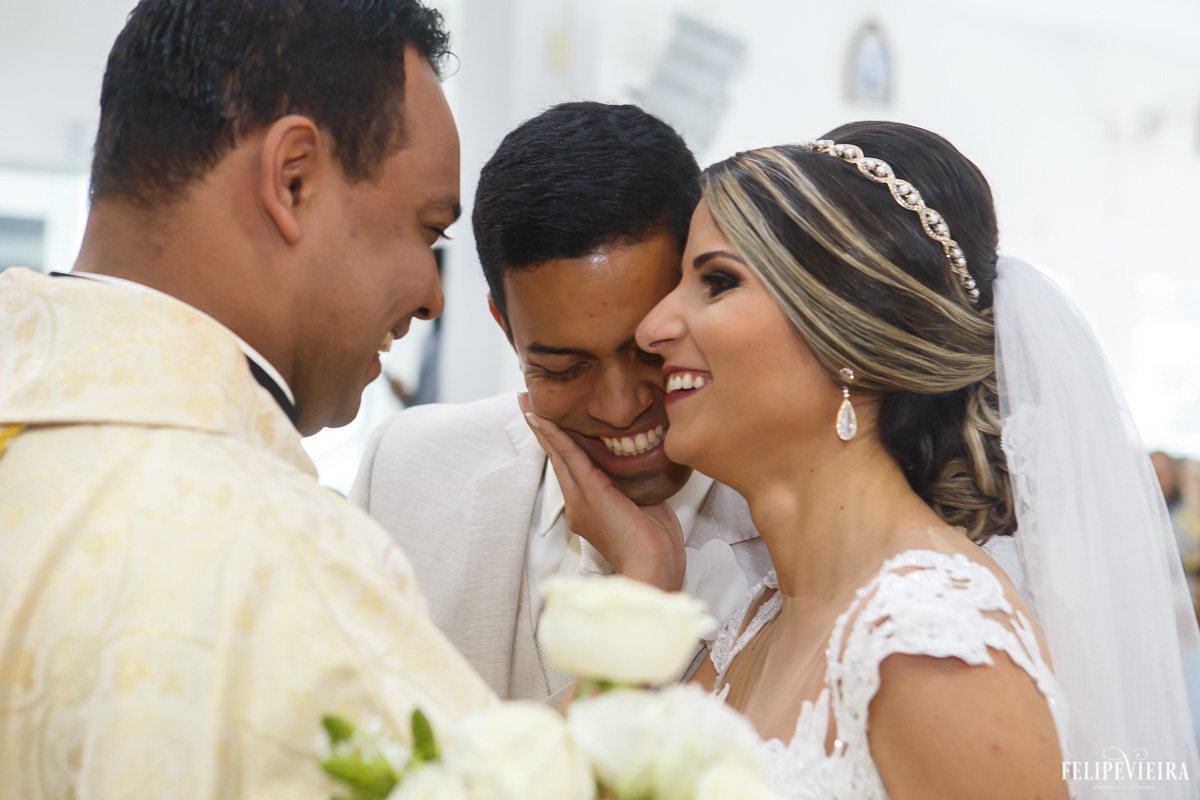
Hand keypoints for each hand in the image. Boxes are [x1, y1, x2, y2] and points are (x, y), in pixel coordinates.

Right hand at [518, 393, 685, 591]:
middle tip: (526, 405)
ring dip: (543, 428)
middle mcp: (578, 504)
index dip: (559, 445)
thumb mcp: (644, 505)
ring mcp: (580, 500)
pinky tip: (543, 419)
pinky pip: (568, 457)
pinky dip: (555, 436)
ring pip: (558, 455)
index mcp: (589, 509)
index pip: (572, 469)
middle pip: (557, 459)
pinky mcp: (589, 493)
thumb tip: (640, 461)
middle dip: (543, 431)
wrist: (654, 568)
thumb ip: (634, 484)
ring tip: (528, 405)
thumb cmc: (655, 545)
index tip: (549, 424)